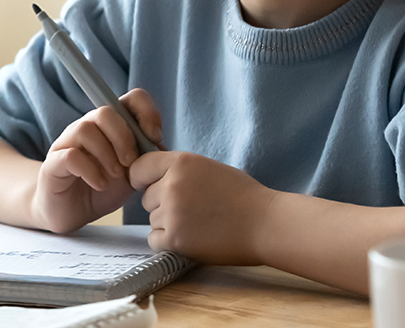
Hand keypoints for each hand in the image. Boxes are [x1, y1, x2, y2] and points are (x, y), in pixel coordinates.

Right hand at [31, 89, 161, 233]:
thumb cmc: (102, 188)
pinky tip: (100, 184)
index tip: (155, 137)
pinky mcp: (53, 164)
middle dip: (124, 138)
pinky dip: (91, 171)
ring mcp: (68, 143)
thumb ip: (146, 158)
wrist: (71, 212)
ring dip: (107, 154)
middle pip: (106, 112)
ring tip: (116, 176)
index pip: (131, 99)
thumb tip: (161, 148)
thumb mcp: (132, 174)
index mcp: (111, 126)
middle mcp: (88, 127)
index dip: (146, 112)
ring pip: (85, 129)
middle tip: (131, 163)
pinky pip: (71, 155)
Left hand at [129, 151, 277, 265]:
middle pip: (146, 197)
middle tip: (190, 208)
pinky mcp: (174, 239)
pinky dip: (168, 241)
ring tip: (197, 223)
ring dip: (167, 223)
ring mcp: (171, 213)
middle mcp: (171, 185)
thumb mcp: (207, 167)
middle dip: (161, 203)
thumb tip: (152, 175)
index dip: (143, 178)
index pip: (139, 168)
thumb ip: (179, 170)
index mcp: (181, 163)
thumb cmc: (242, 196)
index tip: (150, 185)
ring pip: (152, 219)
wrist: (264, 224)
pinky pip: (154, 239)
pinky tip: (192, 236)